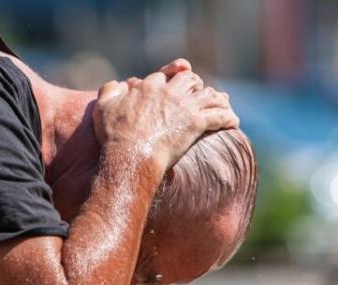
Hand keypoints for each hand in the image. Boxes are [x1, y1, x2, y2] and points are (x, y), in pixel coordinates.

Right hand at [93, 68, 237, 175]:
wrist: (130, 156)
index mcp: (148, 86)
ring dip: (217, 98)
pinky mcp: (196, 123)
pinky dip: (228, 118)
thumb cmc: (114, 136)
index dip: (171, 78)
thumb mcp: (103, 108)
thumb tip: (117, 84)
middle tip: (201, 92)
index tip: (175, 83)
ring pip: (208, 95)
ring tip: (224, 104)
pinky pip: (218, 116)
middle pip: (190, 80)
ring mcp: (184, 107)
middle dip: (196, 84)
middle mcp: (169, 92)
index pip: (164, 76)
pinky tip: (234, 122)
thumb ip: (108, 91)